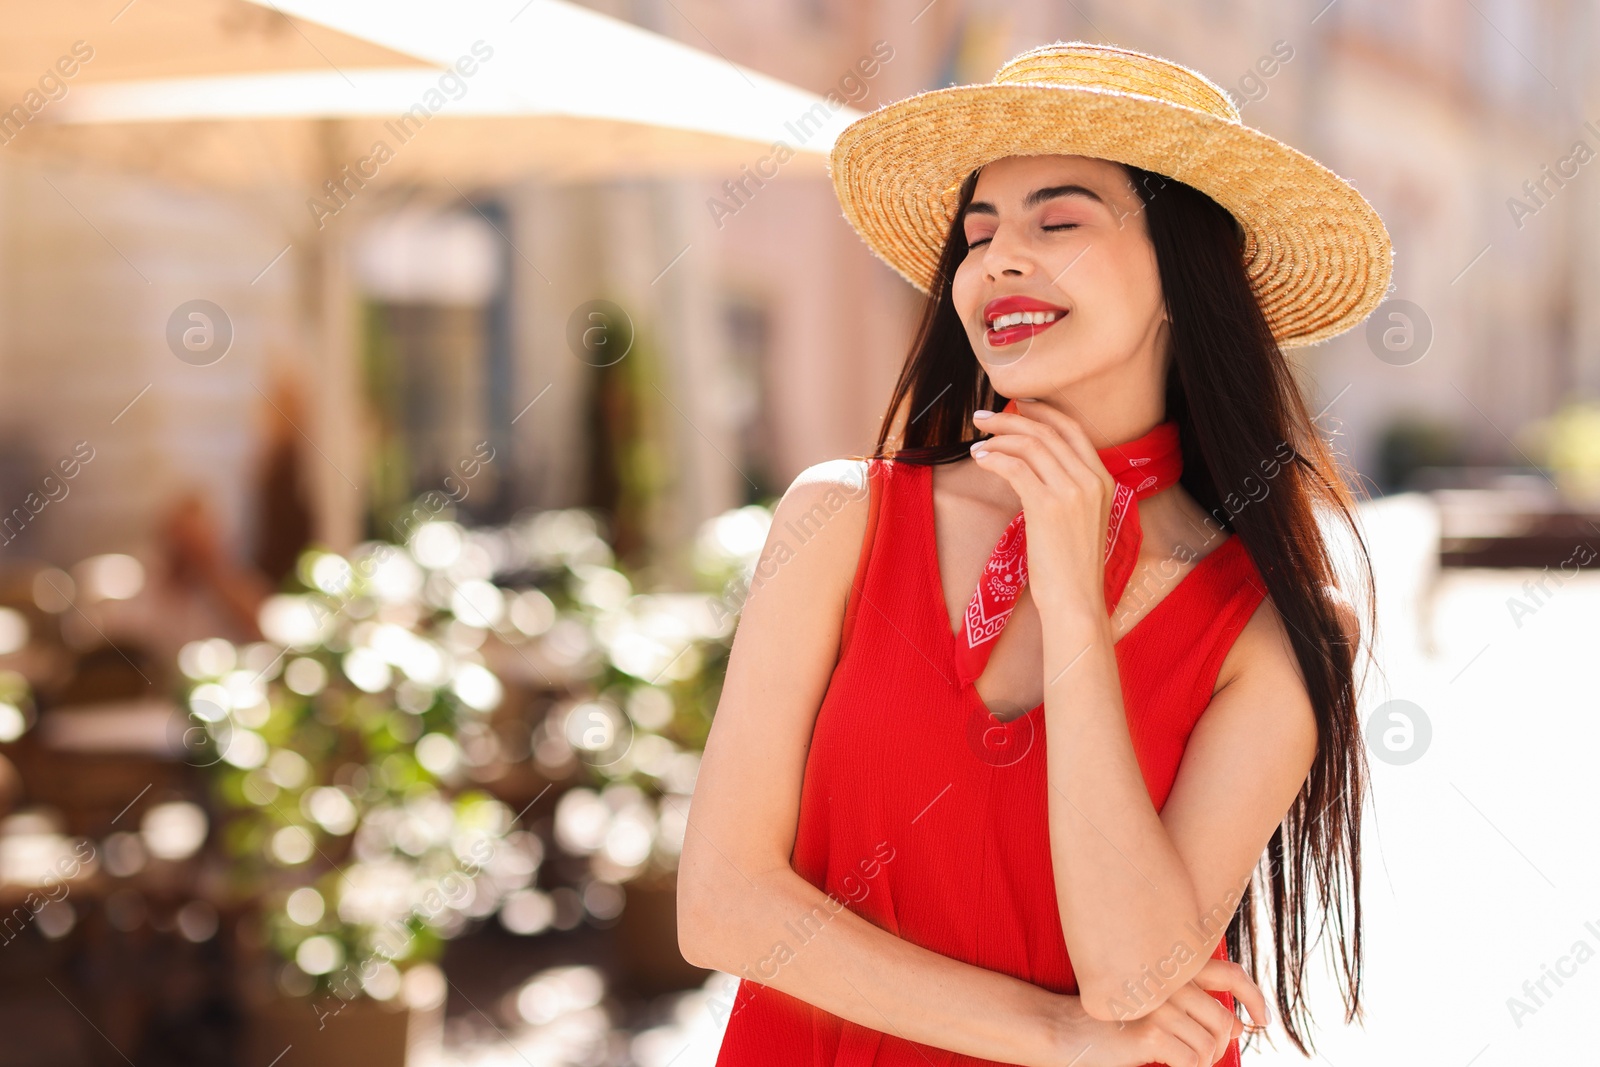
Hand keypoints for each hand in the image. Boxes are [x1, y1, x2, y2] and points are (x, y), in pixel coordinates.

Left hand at [969, 399, 1114, 610]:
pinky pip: (1015, 468)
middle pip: (1046, 431)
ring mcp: (1072, 492)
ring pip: (1030, 445)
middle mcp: (1091, 480)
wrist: (1076, 601)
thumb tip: (1031, 463)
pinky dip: (994, 460)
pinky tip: (980, 461)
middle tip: (982, 417)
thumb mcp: (1081, 518)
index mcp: (1103, 480)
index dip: (1042, 412)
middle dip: (1010, 419)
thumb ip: (1067, 488)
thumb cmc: (1072, 566)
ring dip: (997, 439)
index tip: (1016, 405)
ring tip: (977, 444)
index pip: (1072, 429)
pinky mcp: (1048, 507)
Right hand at [1039, 960, 1269, 1066]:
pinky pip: (1192, 1061)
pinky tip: (1165, 1062)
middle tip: (1203, 1056)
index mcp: (1172, 966)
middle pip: (1223, 1020)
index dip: (1255, 998)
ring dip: (1200, 1062)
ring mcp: (1160, 1003)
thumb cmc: (1116, 1019)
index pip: (1231, 974)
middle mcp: (1169, 979)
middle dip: (1220, 1045)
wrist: (1069, 1030)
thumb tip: (1238, 1025)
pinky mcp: (1152, 1031)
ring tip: (1177, 1058)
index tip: (1261, 1020)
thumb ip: (1195, 1006)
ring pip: (1210, 1046)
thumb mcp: (1157, 1005)